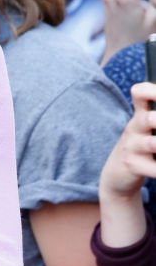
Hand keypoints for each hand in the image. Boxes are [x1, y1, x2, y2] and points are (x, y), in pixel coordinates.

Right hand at [100, 81, 155, 199]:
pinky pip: (153, 168)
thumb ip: (154, 117)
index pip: (140, 94)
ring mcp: (133, 148)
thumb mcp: (143, 128)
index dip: (153, 91)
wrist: (115, 174)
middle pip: (149, 118)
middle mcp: (134, 130)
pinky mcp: (134, 166)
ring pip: (152, 144)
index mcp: (139, 117)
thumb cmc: (138, 147)